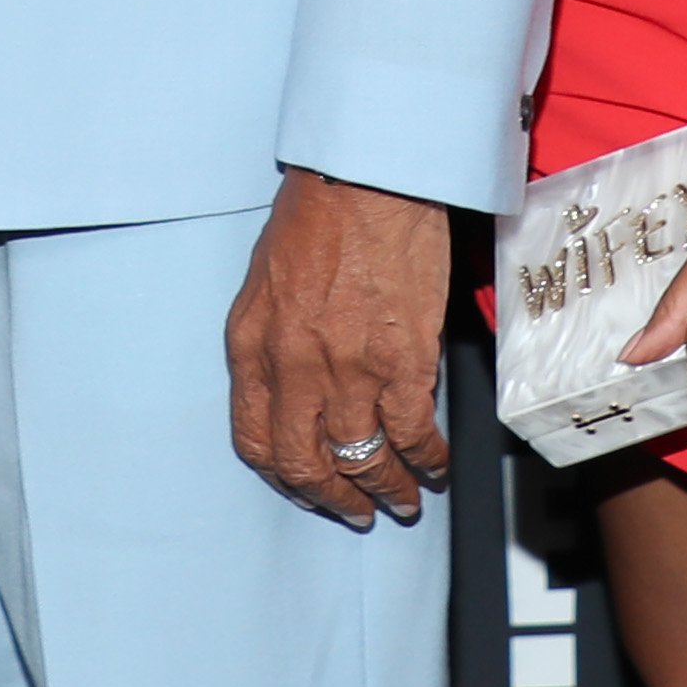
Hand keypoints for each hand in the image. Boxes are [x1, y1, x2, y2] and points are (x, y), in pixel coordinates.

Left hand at [222, 171, 452, 526]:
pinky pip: (412, 432)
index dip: (284, 477)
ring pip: (362, 459)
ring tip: (402, 499)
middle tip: (355, 511)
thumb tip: (293, 389)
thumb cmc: (319, 214)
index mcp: (251, 346)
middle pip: (305, 464)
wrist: (369, 175)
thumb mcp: (266, 281)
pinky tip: (434, 465)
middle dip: (333, 498)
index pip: (255, 440)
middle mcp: (292, 367)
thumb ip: (271, 342)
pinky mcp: (402, 361)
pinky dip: (425, 459)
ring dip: (385, 489)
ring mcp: (348, 369)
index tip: (306, 488)